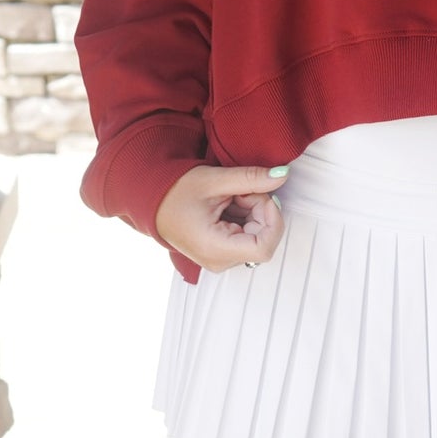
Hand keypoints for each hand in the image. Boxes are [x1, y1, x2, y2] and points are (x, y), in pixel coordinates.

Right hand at [154, 163, 289, 271]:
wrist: (154, 202)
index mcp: (214, 248)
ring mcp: (221, 260)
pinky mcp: (222, 254)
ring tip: (229, 197)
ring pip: (258, 237)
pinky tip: (228, 206)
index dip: (272, 220)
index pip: (264, 247)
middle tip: (240, 191)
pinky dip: (245, 218)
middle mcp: (219, 261)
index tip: (262, 196)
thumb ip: (251, 179)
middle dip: (260, 210)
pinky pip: (248, 238)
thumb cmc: (176, 192)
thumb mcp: (215, 180)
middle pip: (263, 239)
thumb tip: (283, 176)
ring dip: (253, 212)